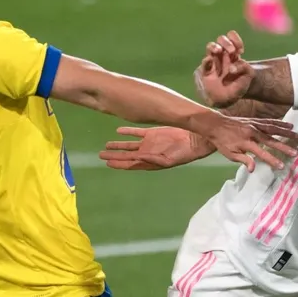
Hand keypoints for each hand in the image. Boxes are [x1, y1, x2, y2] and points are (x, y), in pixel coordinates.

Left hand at [98, 126, 214, 170]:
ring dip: (119, 145)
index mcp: (151, 162)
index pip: (131, 164)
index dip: (119, 164)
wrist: (196, 140)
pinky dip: (128, 132)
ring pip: (130, 145)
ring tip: (106, 145)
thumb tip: (139, 158)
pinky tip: (118, 131)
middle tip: (101, 155)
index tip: (108, 163)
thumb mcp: (169, 159)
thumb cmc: (185, 153)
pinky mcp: (154, 132)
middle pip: (128, 155)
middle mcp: (148, 153)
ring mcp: (150, 143)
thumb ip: (153, 159)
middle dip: (114, 155)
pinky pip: (137, 133)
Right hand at [193, 31, 253, 106]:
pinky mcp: (206, 71)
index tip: (240, 50)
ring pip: (211, 47)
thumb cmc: (240, 85)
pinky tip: (210, 62)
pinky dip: (206, 61)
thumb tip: (231, 68)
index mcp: (233, 54)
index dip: (236, 40)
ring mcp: (214, 62)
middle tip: (232, 52)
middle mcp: (223, 55)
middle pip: (221, 39)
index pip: (232, 38)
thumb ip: (243, 69)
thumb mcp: (248, 76)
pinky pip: (205, 62)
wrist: (230, 98)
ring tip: (218, 51)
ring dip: (214, 47)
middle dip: (226, 43)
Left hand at [193, 111, 297, 171]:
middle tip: (297, 152)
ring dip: (287, 133)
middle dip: (284, 147)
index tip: (282, 166)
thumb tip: (253, 169)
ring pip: (274, 128)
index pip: (261, 153)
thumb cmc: (222, 142)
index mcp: (246, 143)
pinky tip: (289, 125)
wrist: (215, 124)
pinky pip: (269, 122)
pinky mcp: (255, 120)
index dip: (272, 160)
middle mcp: (252, 133)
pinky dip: (280, 123)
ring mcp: (254, 125)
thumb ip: (243, 160)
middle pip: (271, 140)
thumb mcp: (229, 154)